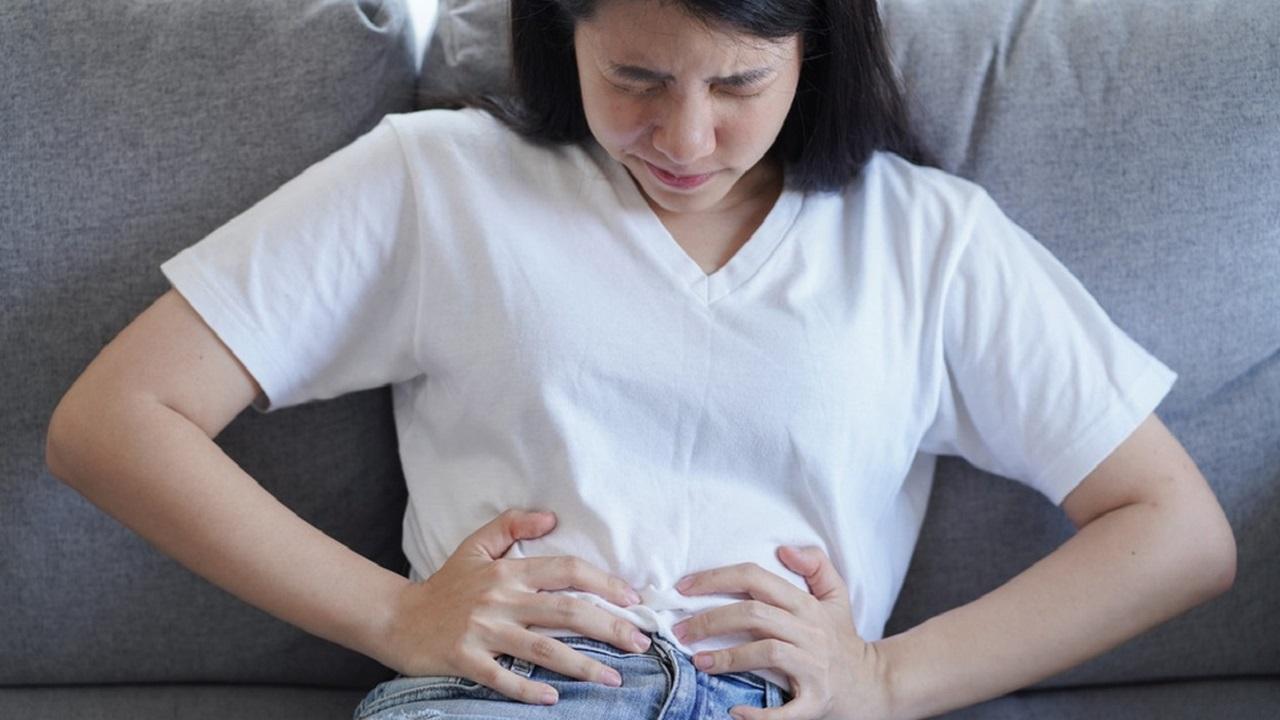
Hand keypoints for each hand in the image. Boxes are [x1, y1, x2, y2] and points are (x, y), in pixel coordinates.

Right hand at [379, 509, 652, 704]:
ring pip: (543, 648)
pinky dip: (528, 688)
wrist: (396, 617)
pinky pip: (503, 677)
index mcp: (508, 571)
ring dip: (583, 665)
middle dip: (609, 627)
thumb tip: (550, 517)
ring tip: (614, 678)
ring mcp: (483, 632)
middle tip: (641, 642)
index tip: (633, 600)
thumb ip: (511, 526)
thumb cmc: (444, 585)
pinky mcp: (466, 660)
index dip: (604, 583)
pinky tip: (554, 697)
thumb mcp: (475, 546)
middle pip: (566, 611)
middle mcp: (500, 599)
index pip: (567, 571)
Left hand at [671, 546, 892, 719]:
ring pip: (765, 652)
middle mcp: (809, 631)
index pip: (755, 579)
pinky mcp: (816, 700)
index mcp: (806, 605)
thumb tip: (784, 548)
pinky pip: (786, 709)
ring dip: (727, 657)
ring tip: (698, 661)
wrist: (874, 684)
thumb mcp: (836, 596)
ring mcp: (813, 666)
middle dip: (710, 619)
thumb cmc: (843, 639)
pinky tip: (734, 710)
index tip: (683, 588)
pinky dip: (759, 713)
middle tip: (680, 630)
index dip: (716, 579)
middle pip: (753, 614)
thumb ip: (816, 564)